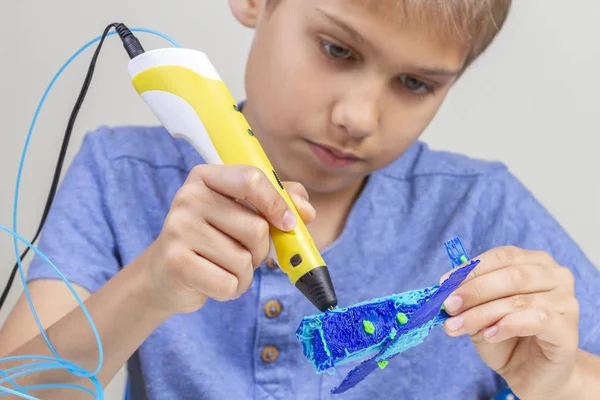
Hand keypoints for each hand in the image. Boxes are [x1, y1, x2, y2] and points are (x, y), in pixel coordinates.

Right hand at [140, 164, 314, 313]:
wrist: (164, 274)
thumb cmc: (212, 240)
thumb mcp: (240, 213)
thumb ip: (277, 202)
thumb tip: (306, 211)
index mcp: (205, 177)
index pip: (251, 179)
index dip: (277, 203)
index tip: (288, 224)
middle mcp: (188, 197)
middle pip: (256, 227)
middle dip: (260, 251)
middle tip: (243, 253)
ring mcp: (178, 228)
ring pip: (244, 259)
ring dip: (245, 274)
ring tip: (224, 268)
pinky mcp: (176, 262)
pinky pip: (229, 283)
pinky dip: (232, 290)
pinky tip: (213, 282)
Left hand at [440, 246, 579, 399]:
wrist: (533, 374)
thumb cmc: (508, 338)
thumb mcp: (481, 313)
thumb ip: (469, 299)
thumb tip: (446, 291)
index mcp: (535, 262)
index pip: (501, 256)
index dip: (470, 269)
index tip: (443, 284)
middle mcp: (555, 276)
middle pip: (510, 275)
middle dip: (473, 291)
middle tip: (448, 306)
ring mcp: (566, 301)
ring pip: (518, 300)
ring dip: (481, 313)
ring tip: (457, 326)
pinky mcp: (568, 328)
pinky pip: (536, 320)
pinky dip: (507, 326)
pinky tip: (490, 335)